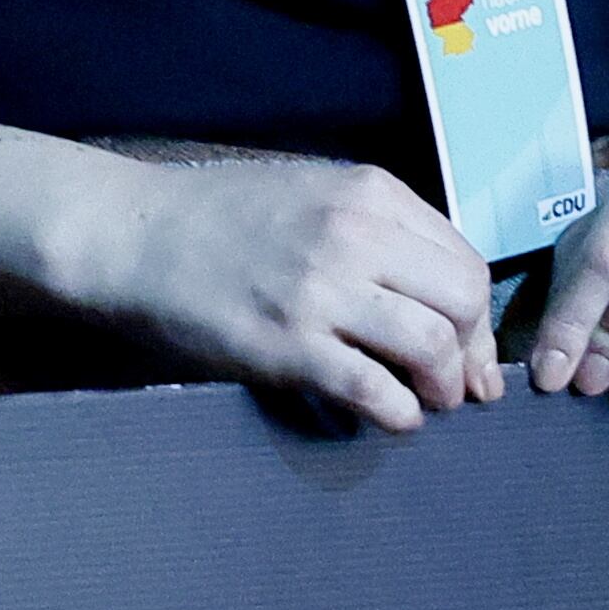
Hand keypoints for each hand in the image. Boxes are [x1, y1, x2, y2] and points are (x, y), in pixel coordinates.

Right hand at [54, 156, 498, 431]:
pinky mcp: (287, 344)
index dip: (479, 317)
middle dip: (472, 352)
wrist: (129, 236)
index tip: (471, 347)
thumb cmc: (218, 218)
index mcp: (369, 194)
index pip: (463, 261)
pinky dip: (398, 414)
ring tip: (427, 402)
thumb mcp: (313, 192)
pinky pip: (373, 390)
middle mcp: (354, 236)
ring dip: (443, 387)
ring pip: (431, 346)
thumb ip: (378, 229)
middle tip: (458, 383)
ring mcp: (321, 290)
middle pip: (463, 301)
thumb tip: (439, 292)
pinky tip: (390, 417)